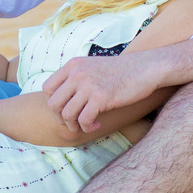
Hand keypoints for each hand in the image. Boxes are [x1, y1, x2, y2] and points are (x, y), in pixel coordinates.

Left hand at [41, 52, 161, 131]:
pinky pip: (83, 120)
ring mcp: (89, 85)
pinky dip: (87, 127)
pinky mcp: (101, 97)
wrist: (145, 68)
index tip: (65, 109)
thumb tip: (60, 100)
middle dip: (60, 118)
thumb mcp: (91, 67)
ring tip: (85, 125)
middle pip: (53, 104)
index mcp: (73, 65)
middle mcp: (77, 73)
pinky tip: (95, 125)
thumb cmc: (119, 72)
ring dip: (74, 125)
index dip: (53, 103)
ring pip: (66, 114)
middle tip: (73, 122)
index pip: (47, 88)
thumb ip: (75, 78)